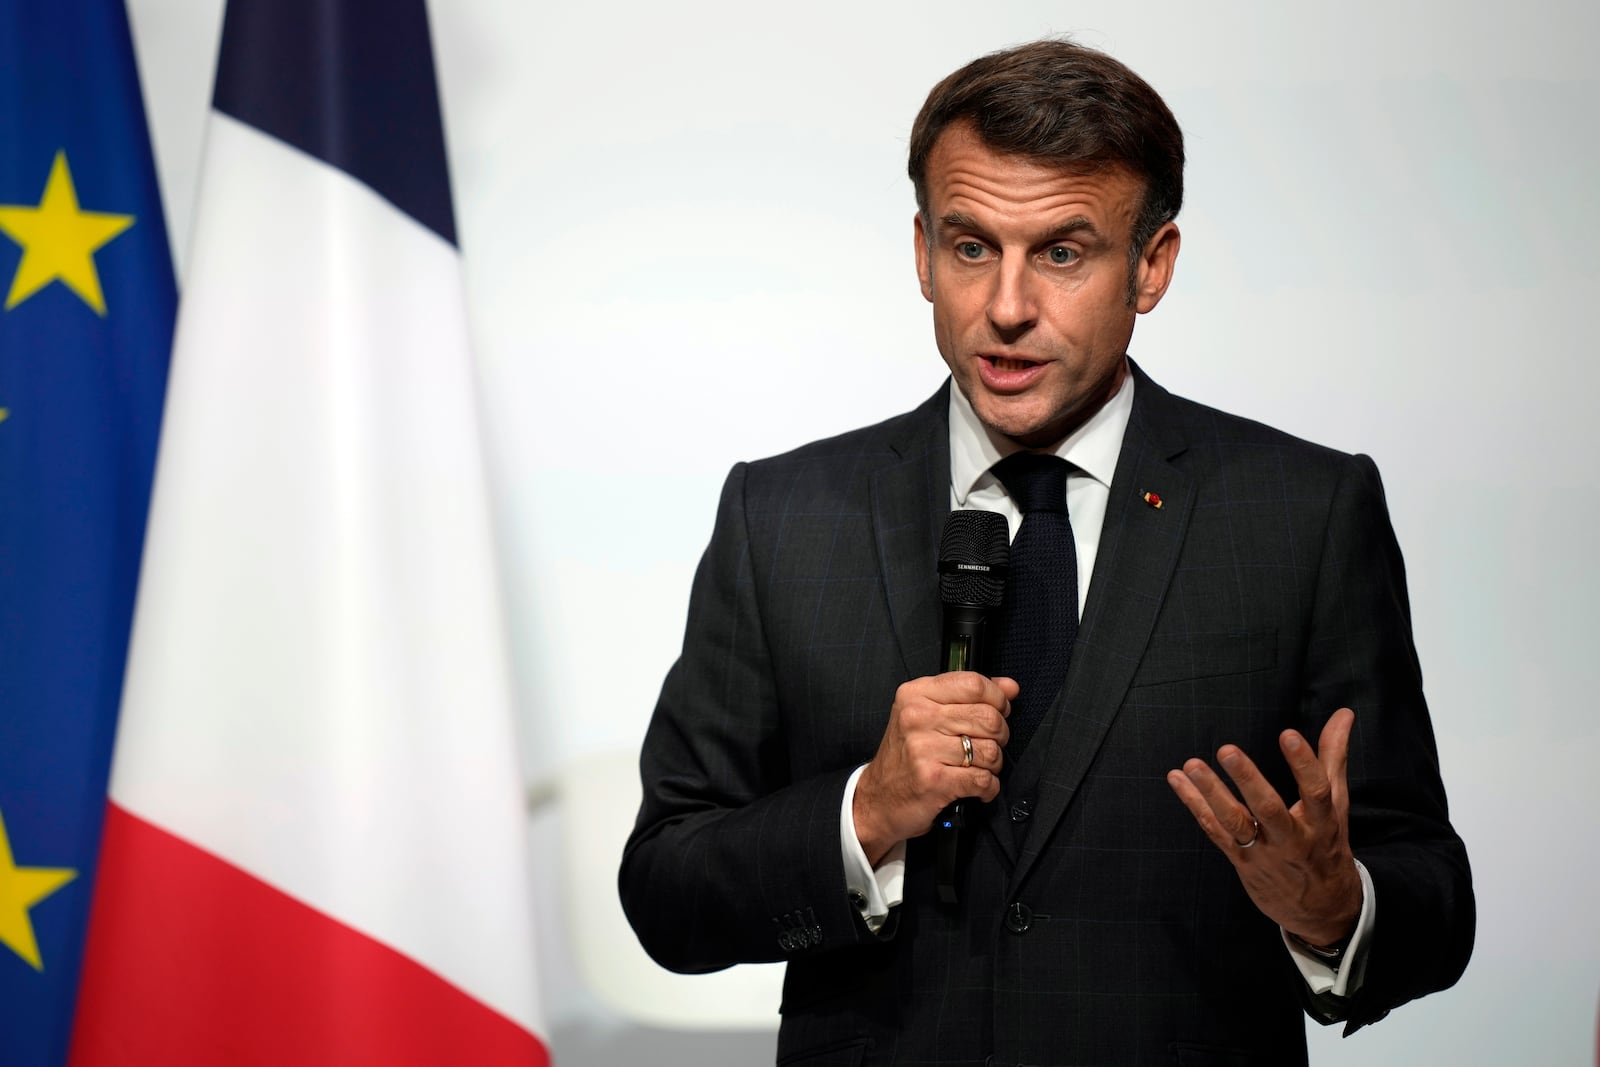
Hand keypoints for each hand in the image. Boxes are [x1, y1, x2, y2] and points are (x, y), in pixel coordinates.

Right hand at [853, 672, 1016, 864]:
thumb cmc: (906, 757)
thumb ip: (968, 696)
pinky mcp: (934, 780)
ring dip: (993, 764)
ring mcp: (923, 749)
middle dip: (999, 735)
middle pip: (988, 717)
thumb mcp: (927, 715)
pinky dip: (988, 787)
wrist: (877, 800)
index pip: (973, 683)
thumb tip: (1010, 686)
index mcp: (915, 694)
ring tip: (978, 768)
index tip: (998, 711)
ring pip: (990, 750)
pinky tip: (978, 788)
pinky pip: (983, 779)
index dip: (997, 699)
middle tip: (987, 745)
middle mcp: (917, 717)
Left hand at [1166, 707, 1362, 946]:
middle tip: (1227, 750)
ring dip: (1211, 794)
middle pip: (1269, 810)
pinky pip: (1214, 832)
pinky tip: (1177, 780)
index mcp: (1322, 824)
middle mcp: (1292, 840)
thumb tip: (1343, 713)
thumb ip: (1333, 757)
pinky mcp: (1241, 861)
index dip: (1304, 764)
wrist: (1322, 911)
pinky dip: (1195, 805)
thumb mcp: (1336, 805)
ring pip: (1235, 824)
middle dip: (1248, 780)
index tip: (1288, 733)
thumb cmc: (1327, 844)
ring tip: (1190, 765)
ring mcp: (1264, 853)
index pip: (1316, 792)